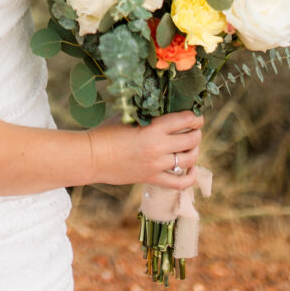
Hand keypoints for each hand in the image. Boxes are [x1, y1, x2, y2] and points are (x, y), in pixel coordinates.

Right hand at [88, 111, 203, 188]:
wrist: (92, 157)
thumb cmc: (106, 132)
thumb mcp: (128, 115)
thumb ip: (147, 112)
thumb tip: (163, 107)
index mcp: (153, 128)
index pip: (185, 120)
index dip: (195, 117)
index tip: (196, 115)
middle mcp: (159, 147)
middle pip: (191, 139)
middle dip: (197, 132)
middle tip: (195, 129)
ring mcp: (157, 165)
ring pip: (189, 159)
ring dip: (195, 151)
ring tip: (192, 145)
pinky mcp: (152, 179)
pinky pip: (180, 183)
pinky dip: (191, 177)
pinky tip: (192, 169)